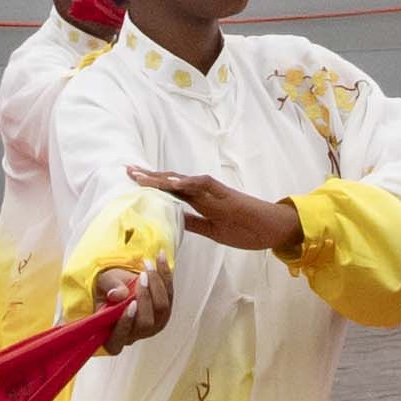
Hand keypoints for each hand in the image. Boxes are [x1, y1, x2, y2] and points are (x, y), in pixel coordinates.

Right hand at [99, 258, 170, 344]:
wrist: (121, 282)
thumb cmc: (108, 287)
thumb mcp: (104, 283)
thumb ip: (110, 288)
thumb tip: (118, 295)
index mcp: (113, 336)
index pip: (118, 339)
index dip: (125, 322)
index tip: (130, 303)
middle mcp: (134, 335)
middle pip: (145, 323)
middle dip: (145, 298)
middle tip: (141, 276)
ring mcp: (153, 327)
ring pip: (162, 310)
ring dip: (158, 284)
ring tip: (148, 264)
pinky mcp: (164, 313)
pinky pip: (169, 296)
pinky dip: (166, 276)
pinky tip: (160, 257)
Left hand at [130, 166, 305, 260]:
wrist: (274, 228)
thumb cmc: (247, 229)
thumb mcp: (213, 230)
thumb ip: (193, 222)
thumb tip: (172, 220)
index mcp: (201, 201)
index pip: (171, 191)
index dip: (152, 185)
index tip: (132, 181)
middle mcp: (205, 192)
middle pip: (173, 181)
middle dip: (150, 176)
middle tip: (127, 170)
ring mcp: (216, 192)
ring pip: (184, 181)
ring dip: (162, 177)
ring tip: (141, 175)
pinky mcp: (227, 195)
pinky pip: (205, 186)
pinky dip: (188, 183)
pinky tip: (171, 182)